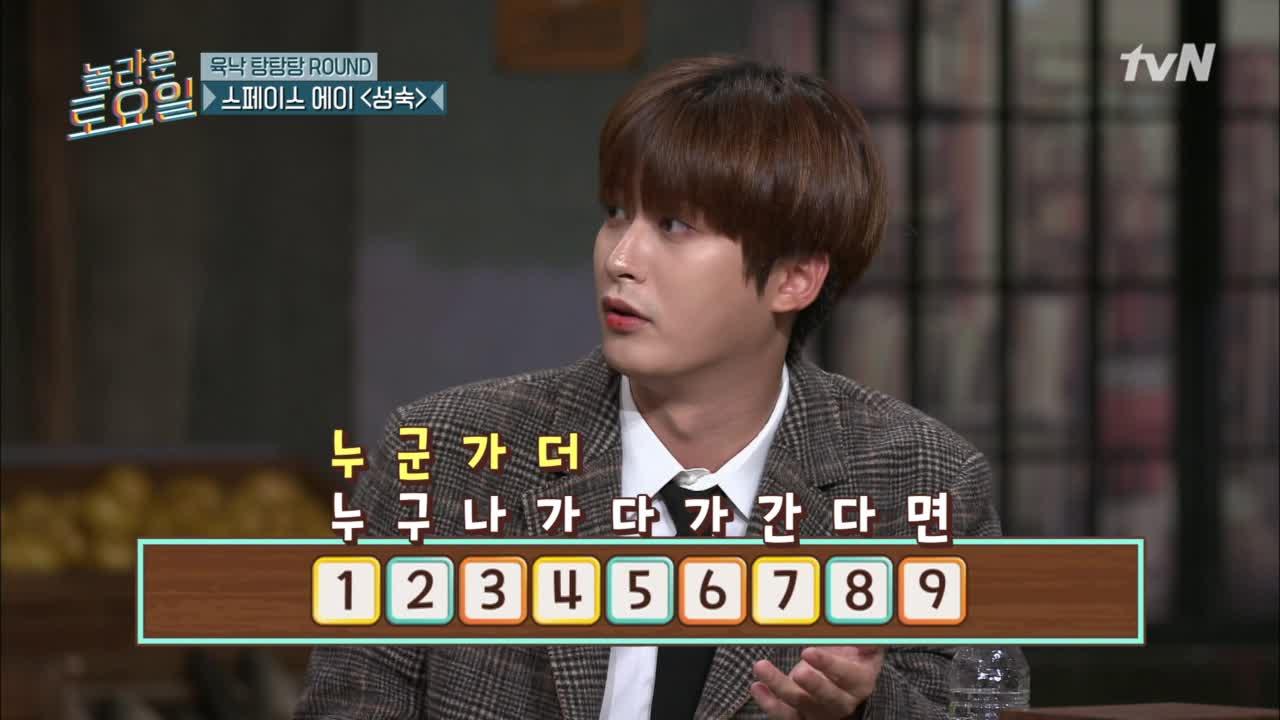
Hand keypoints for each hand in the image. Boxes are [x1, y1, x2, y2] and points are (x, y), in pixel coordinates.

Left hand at [750, 646, 883, 719]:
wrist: (845, 680)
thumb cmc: (854, 656)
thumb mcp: (867, 646)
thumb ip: (868, 640)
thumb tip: (865, 637)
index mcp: (859, 682)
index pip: (846, 676)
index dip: (828, 665)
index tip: (809, 651)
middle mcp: (840, 702)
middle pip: (825, 697)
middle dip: (811, 685)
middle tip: (797, 671)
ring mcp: (818, 711)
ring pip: (798, 705)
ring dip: (779, 687)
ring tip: (761, 667)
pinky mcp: (799, 715)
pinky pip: (784, 714)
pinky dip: (768, 702)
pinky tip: (757, 686)